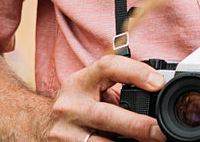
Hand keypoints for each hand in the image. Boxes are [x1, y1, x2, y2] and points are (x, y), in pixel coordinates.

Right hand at [46, 53, 167, 141]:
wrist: (40, 123)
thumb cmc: (78, 104)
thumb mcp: (94, 90)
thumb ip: (119, 88)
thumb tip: (159, 93)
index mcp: (81, 81)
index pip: (108, 67)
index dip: (135, 72)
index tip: (157, 83)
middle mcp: (70, 105)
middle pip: (106, 115)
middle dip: (137, 125)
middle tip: (159, 131)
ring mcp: (64, 131)